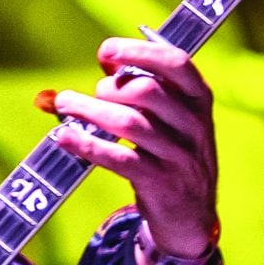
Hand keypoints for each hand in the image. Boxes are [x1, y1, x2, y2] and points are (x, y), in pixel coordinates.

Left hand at [43, 36, 219, 263]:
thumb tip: (108, 62)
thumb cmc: (173, 152)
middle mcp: (194, 124)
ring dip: (89, 110)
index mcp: (199, 99)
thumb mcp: (174, 117)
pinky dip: (87, 144)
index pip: (176, 63)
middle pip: (146, 92)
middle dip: (109, 86)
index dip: (140, 51)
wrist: (192, 214)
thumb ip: (147, 89)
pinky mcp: (159, 182)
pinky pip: (119, 159)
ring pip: (129, 123)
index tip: (106, 50)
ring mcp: (178, 155)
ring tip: (64, 104)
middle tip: (87, 94)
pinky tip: (64, 136)